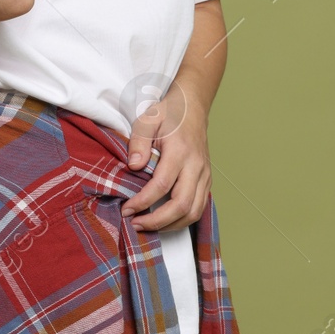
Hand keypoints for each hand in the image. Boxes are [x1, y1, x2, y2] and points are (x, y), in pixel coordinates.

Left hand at [121, 80, 212, 233]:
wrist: (193, 108)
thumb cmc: (169, 114)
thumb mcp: (147, 120)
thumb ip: (138, 142)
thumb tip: (133, 167)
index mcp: (180, 151)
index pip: (162, 185)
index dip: (143, 201)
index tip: (127, 209)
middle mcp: (196, 166)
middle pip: (182, 205)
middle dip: (157, 221)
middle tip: (136, 224)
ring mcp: (205, 175)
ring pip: (194, 212)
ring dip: (170, 225)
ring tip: (148, 226)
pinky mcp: (207, 181)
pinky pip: (199, 207)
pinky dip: (182, 219)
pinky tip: (165, 220)